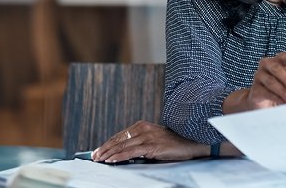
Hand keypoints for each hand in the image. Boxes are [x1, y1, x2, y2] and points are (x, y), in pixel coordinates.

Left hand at [92, 121, 206, 162]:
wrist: (192, 143)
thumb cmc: (174, 144)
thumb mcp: (154, 141)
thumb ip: (140, 144)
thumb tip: (125, 153)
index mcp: (142, 125)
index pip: (120, 135)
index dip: (107, 143)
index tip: (98, 150)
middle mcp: (143, 128)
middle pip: (118, 139)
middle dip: (104, 148)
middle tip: (94, 156)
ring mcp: (147, 136)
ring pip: (122, 146)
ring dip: (108, 153)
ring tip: (99, 159)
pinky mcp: (151, 146)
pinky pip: (130, 152)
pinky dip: (119, 156)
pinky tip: (111, 160)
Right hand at [225, 52, 285, 112]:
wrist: (267, 104)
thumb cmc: (283, 90)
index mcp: (281, 60)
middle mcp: (268, 64)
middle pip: (277, 68)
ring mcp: (259, 75)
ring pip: (271, 81)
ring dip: (283, 92)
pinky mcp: (254, 88)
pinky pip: (265, 92)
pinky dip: (276, 98)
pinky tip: (283, 102)